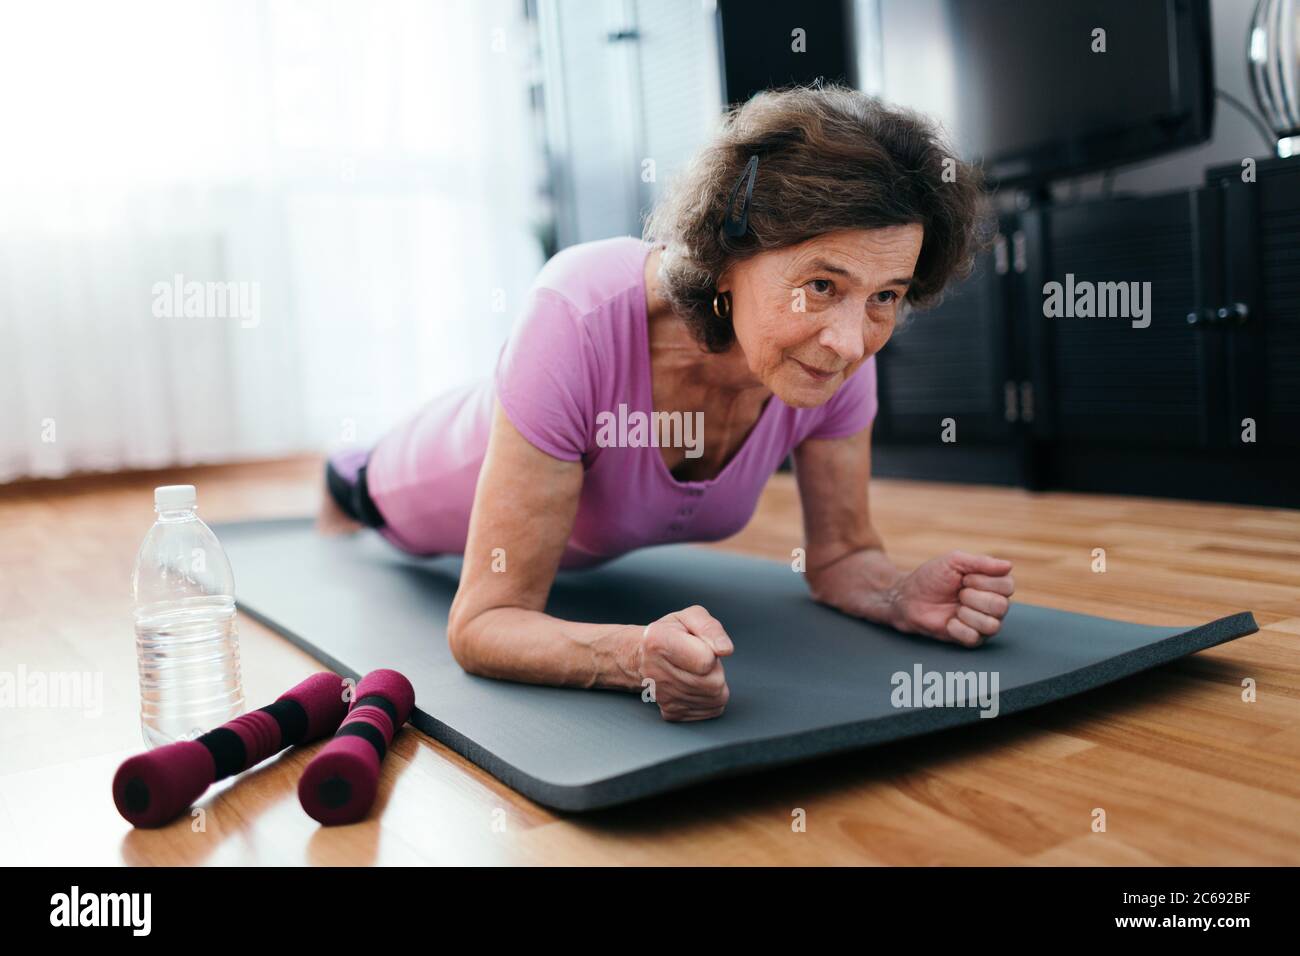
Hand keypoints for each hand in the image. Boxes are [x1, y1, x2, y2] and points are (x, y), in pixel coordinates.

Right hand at [635, 605, 733, 720]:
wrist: (645, 656)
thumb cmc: (672, 634)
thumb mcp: (691, 617)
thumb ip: (710, 628)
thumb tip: (725, 649)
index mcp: (658, 641)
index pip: (705, 660)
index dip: (711, 651)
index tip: (700, 645)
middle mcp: (656, 672)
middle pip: (713, 683)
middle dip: (716, 670)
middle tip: (701, 659)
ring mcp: (663, 696)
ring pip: (715, 698)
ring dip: (715, 684)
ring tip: (698, 671)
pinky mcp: (672, 713)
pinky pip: (711, 710)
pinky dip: (711, 698)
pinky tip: (696, 685)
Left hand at [888, 550, 1013, 646]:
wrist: (909, 598)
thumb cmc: (932, 578)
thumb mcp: (954, 561)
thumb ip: (981, 562)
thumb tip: (1008, 565)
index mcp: (994, 584)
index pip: (1007, 586)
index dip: (983, 581)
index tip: (964, 578)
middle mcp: (994, 605)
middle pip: (1001, 606)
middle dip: (973, 597)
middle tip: (959, 593)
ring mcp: (984, 623)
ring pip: (992, 625)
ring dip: (967, 614)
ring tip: (955, 607)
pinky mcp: (971, 639)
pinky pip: (975, 638)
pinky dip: (957, 628)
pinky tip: (949, 621)